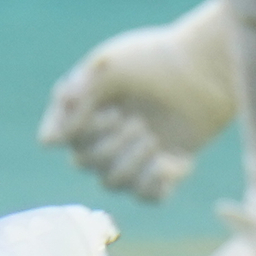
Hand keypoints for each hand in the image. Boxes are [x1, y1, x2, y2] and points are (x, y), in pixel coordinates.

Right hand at [38, 0, 238, 202]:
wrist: (205, 67)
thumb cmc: (154, 59)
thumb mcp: (108, 66)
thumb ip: (76, 97)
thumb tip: (50, 143)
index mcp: (84, 110)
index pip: (57, 139)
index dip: (77, 134)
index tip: (107, 112)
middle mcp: (104, 135)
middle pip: (83, 164)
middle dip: (108, 146)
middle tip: (136, 122)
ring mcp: (134, 154)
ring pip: (112, 183)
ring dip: (130, 164)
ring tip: (152, 139)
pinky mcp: (164, 169)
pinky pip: (147, 197)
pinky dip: (153, 185)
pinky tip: (166, 164)